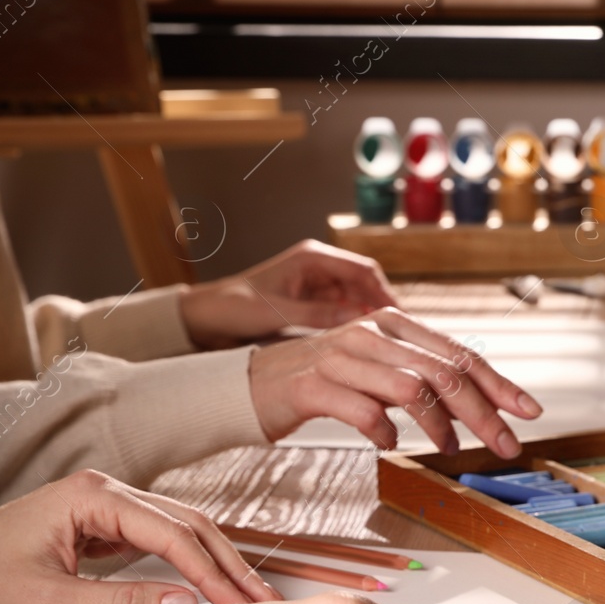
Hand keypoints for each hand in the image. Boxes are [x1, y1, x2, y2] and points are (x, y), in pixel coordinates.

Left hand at [0, 470, 276, 603]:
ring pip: (184, 529)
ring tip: (251, 595)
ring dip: (219, 563)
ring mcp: (110, 506)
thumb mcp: (49, 601)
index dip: (212, 572)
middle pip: (190, 524)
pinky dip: (195, 563)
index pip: (173, 534)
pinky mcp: (108, 525)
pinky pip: (165, 540)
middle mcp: (109, 492)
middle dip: (230, 564)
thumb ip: (121, 602)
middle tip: (266, 600)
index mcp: (95, 497)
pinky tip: (215, 585)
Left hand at [180, 240, 397, 347]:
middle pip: (367, 284)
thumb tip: (361, 319)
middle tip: (399, 335)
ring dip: (371, 318)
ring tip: (386, 343)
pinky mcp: (313, 302)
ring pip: (359, 299)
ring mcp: (317, 285)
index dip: (385, 293)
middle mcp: (318, 267)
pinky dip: (357, 325)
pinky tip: (364, 345)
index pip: (364, 271)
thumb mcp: (277, 313)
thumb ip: (319, 314)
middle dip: (383, 307)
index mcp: (312, 258)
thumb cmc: (233, 308)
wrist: (206, 318)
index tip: (399, 319)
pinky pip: (345, 311)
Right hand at [248, 307, 541, 456]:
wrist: (254, 383)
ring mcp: (341, 357)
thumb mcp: (381, 372)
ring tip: (450, 450)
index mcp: (394, 325)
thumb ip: (424, 381)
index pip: (460, 354)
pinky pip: (364, 411)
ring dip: (440, 426)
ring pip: (411, 389)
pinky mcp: (313, 385)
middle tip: (506, 445)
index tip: (529, 412)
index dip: (499, 384)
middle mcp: (371, 333)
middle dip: (483, 413)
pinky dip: (385, 432)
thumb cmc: (327, 381)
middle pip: (444, 373)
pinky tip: (390, 446)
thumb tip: (477, 406)